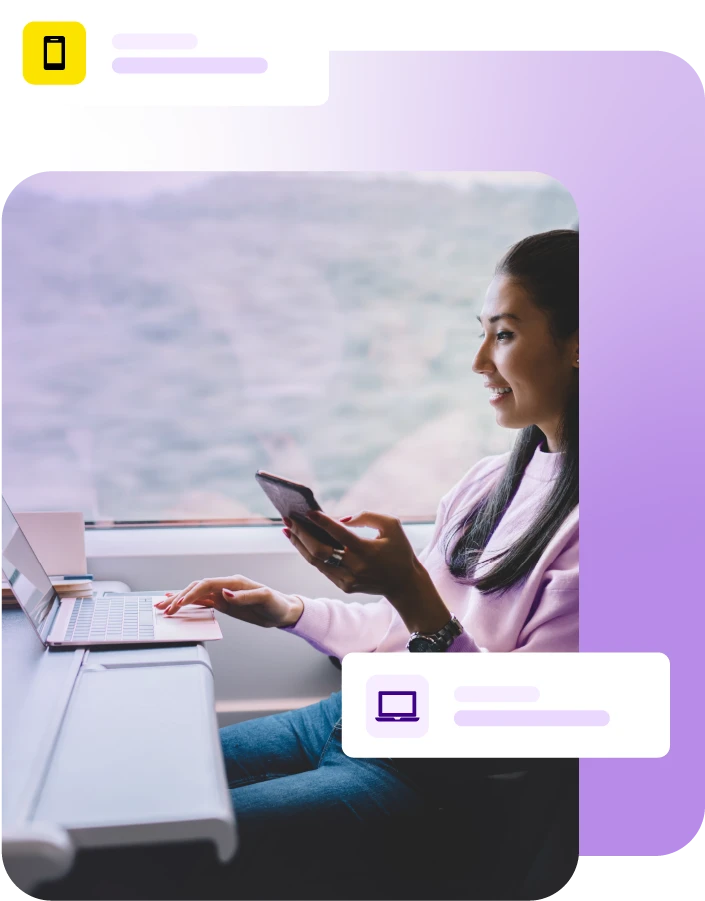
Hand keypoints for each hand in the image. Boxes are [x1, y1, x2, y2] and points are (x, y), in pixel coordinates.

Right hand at [154, 575, 302, 628]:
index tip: (179, 604)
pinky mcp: (224, 603)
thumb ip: (244, 597)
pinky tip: (177, 604)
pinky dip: (188, 602)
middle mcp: (226, 586)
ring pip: (196, 594)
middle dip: (179, 597)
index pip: (207, 585)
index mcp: (234, 582)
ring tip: (162, 606)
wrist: (283, 611)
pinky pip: (202, 601)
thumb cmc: (276, 604)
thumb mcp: (264, 600)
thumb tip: (223, 594)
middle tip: (163, 608)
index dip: (191, 593)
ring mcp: (223, 594)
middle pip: (197, 588)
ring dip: (179, 599)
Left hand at [284, 510, 450, 633]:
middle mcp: (355, 566)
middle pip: (320, 551)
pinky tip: (300, 541)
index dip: (323, 522)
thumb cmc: (399, 550)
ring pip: (316, 561)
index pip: (340, 535)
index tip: (308, 511)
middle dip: (301, 534)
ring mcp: (348, 579)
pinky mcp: (344, 586)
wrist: (405, 584)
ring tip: (288, 529)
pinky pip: (322, 568)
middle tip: (288, 519)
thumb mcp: (392, 525)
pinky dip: (309, 554)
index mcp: (367, 551)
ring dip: (299, 544)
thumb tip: (341, 520)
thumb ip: (367, 516)